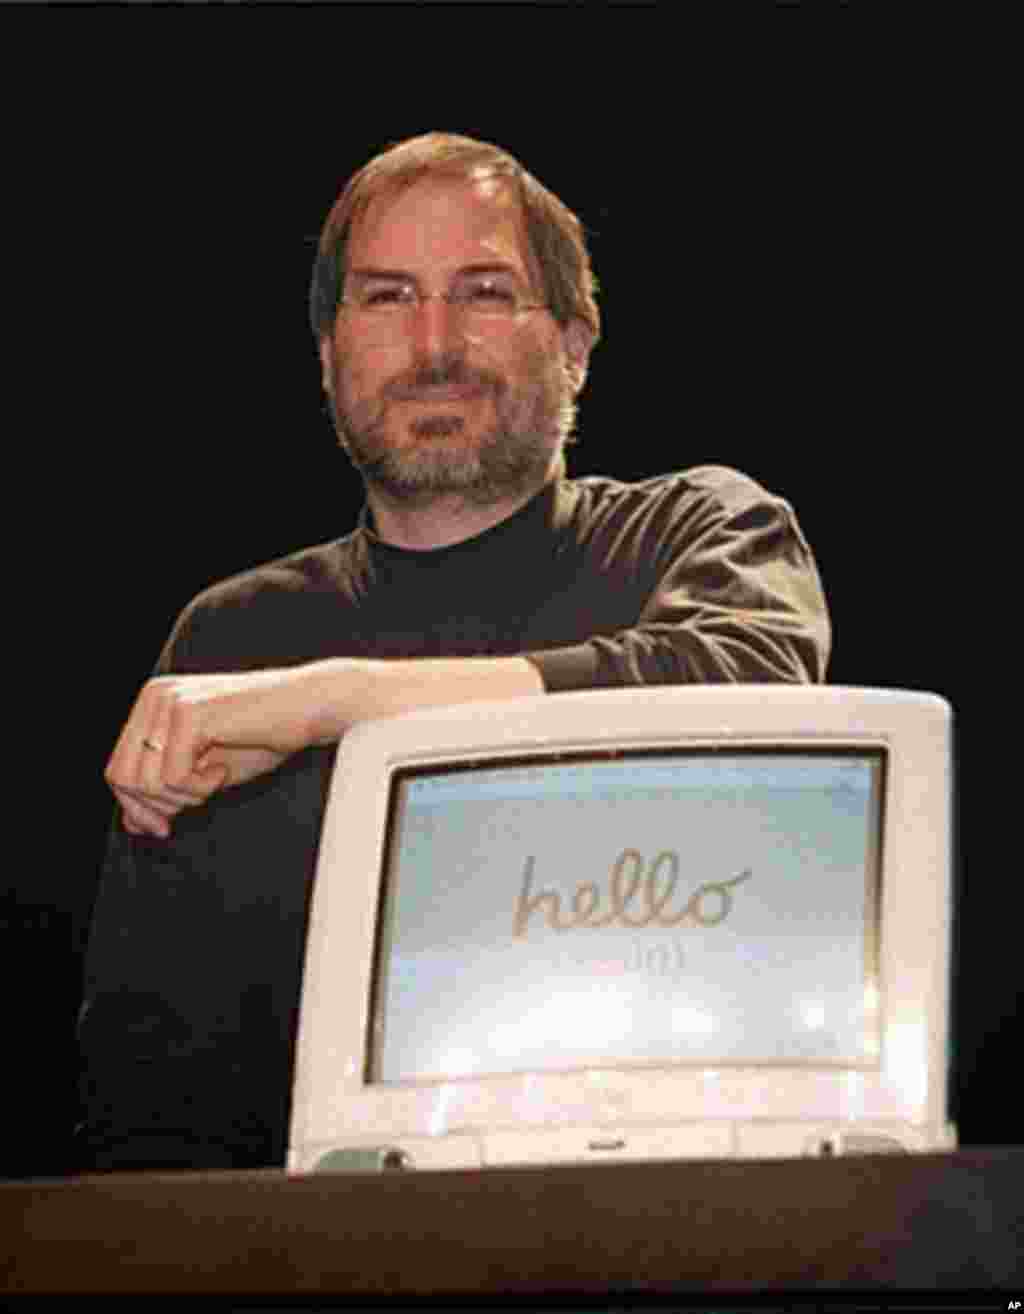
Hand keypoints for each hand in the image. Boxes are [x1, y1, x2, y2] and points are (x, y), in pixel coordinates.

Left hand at [105, 665, 336, 838]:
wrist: (309, 708)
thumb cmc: (265, 736)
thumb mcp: (205, 771)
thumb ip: (167, 791)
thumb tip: (132, 824)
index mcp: (152, 704)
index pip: (117, 767)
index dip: (136, 807)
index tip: (163, 828)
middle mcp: (154, 697)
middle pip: (122, 776)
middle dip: (157, 806)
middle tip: (198, 802)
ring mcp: (169, 702)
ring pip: (145, 781)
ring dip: (184, 796)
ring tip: (216, 779)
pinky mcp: (189, 714)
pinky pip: (172, 777)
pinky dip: (200, 787)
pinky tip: (223, 770)